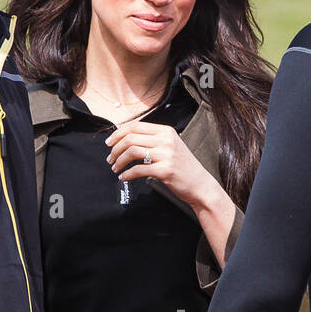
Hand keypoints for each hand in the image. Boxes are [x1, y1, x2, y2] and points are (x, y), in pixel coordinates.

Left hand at [104, 122, 221, 212]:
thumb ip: (153, 140)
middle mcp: (166, 140)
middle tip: (110, 158)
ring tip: (115, 168)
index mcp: (166, 131)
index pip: (135, 126)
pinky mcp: (165, 171)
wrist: (201, 185)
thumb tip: (126, 138)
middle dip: (116, 149)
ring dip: (119, 161)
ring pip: (132, 152)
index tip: (109, 143)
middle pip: (131, 138)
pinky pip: (138, 170)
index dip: (118, 133)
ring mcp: (166, 155)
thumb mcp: (171, 146)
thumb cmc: (183, 167)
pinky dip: (127, 174)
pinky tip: (123, 177)